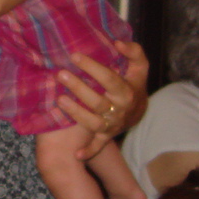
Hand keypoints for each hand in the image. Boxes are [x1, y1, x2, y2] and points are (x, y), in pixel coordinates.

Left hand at [56, 41, 148, 159]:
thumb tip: (117, 43)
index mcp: (126, 91)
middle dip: (79, 88)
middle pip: (97, 101)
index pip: (109, 79)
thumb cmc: (133, 83)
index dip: (92, 67)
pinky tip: (76, 154)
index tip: (75, 56)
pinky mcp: (106, 135)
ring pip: (93, 122)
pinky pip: (98, 146)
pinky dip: (89, 151)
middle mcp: (119, 110)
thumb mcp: (139, 66)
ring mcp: (112, 124)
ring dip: (76, 113)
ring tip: (59, 99)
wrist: (139, 110)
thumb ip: (133, 51)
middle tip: (60, 74)